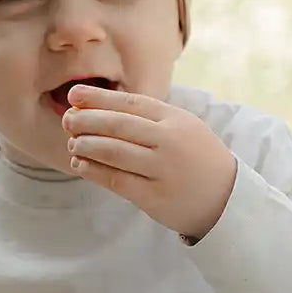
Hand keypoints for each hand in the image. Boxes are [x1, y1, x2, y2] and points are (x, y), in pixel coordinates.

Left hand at [62, 85, 236, 240]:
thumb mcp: (182, 128)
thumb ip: (149, 118)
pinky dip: (94, 171)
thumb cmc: (195, 158)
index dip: (99, 98)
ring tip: (72, 143)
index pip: (130, 103)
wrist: (224, 197)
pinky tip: (79, 165)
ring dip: (87, 145)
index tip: (74, 95)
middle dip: (87, 120)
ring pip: (114, 152)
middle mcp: (169, 141)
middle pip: (119, 126)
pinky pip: (116, 180)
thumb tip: (99, 108)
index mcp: (175, 119)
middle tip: (66, 120)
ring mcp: (161, 169)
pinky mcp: (153, 196)